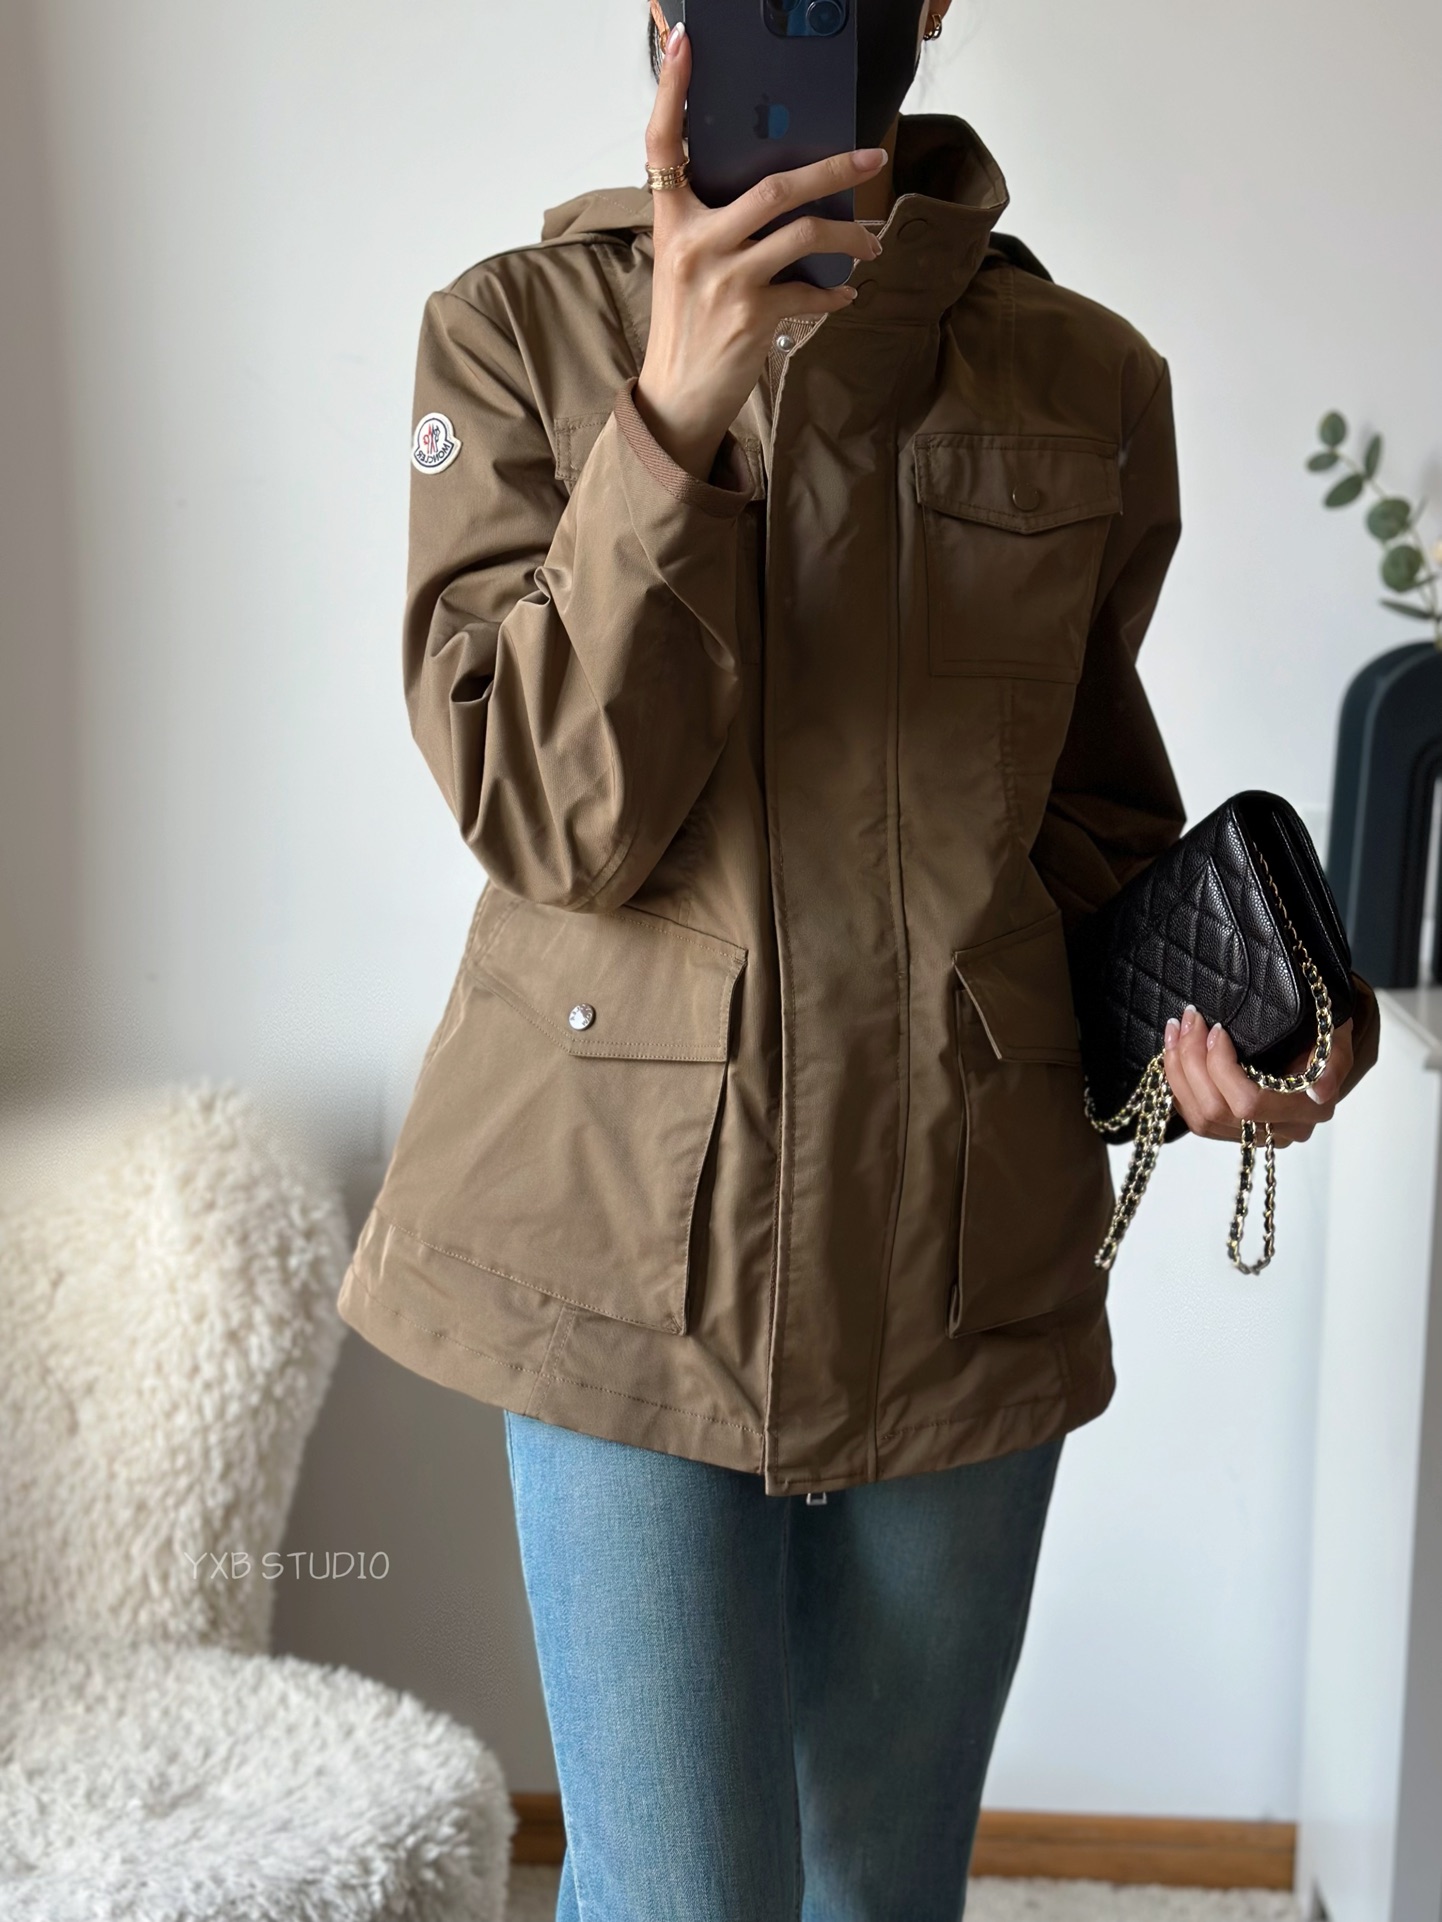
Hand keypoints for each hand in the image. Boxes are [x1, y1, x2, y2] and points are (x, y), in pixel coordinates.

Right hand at [634, 19, 886, 480]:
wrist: (676, 396)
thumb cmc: (686, 326)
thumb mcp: (685, 264)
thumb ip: (716, 224)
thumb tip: (778, 198)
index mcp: (672, 220)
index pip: (663, 143)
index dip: (672, 91)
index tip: (686, 45)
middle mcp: (695, 243)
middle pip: (776, 187)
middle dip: (834, 170)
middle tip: (870, 160)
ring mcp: (725, 281)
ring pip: (805, 236)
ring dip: (851, 239)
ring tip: (870, 245)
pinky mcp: (751, 318)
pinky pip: (811, 294)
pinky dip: (836, 296)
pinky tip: (846, 296)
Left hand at [1162, 1004, 1354, 1146]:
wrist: (1317, 1043)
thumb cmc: (1324, 1034)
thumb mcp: (1337, 1037)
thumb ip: (1334, 1063)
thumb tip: (1319, 1092)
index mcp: (1308, 1110)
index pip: (1250, 1103)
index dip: (1222, 1068)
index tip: (1216, 1028)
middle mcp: (1282, 1131)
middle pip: (1217, 1111)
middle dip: (1191, 1061)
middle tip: (1188, 1019)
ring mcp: (1255, 1135)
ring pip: (1201, 1118)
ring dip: (1177, 1071)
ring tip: (1175, 1030)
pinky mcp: (1233, 1132)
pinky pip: (1195, 1119)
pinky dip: (1178, 1085)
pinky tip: (1174, 1054)